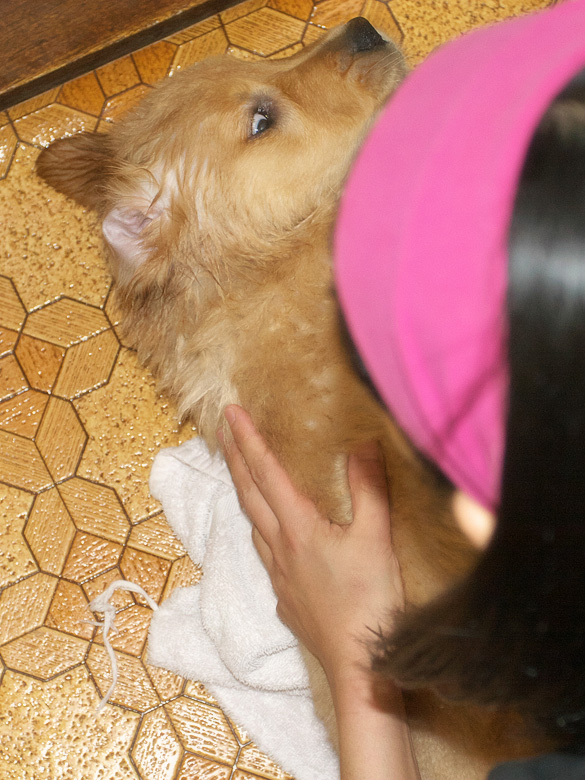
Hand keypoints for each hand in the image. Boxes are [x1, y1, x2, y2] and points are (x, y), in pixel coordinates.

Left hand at [220, 404, 404, 687]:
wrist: (358, 664)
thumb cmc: (369, 600)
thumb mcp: (376, 538)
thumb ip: (369, 488)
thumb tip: (363, 443)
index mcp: (299, 528)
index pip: (267, 472)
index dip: (249, 439)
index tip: (230, 411)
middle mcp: (280, 548)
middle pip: (249, 494)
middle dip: (234, 458)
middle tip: (221, 429)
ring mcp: (279, 576)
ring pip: (253, 525)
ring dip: (244, 493)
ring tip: (241, 474)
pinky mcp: (286, 600)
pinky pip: (266, 555)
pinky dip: (262, 531)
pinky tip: (274, 537)